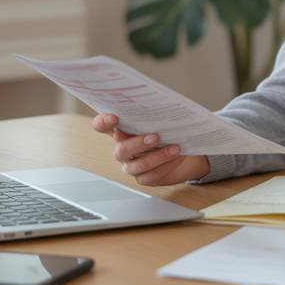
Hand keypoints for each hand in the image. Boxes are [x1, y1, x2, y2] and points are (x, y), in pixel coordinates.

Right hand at [92, 113, 209, 185]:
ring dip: (159, 156)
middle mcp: (123, 149)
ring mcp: (131, 165)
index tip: (114, 117)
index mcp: (121, 130)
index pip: (101, 126)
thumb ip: (152, 114)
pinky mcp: (144, 178)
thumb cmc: (168, 131)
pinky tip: (176, 157)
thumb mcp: (160, 119)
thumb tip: (159, 106)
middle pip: (122, 150)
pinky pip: (151, 175)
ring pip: (138, 165)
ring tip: (175, 148)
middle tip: (156, 136)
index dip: (103, 122)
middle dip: (139, 143)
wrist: (183, 152)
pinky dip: (166, 166)